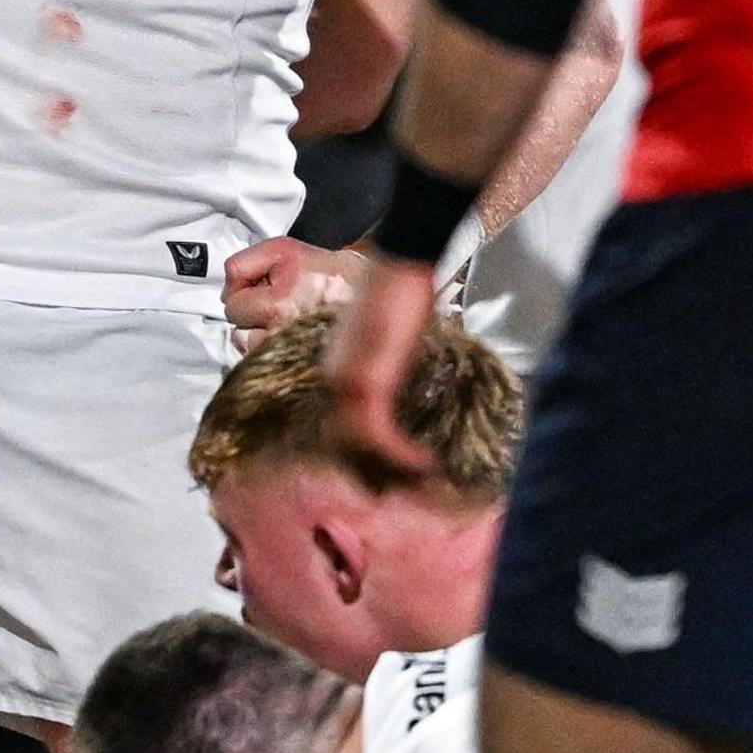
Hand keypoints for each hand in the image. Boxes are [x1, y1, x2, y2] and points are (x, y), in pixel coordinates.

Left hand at [223, 238, 365, 352]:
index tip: (262, 290)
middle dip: (252, 318)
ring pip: (253, 352)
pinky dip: (274, 353)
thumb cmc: (327, 271)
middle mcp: (285, 334)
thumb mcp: (283, 250)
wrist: (367, 293)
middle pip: (239, 334)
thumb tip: (228, 289)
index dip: (244, 295)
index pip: (233, 306)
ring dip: (261, 338)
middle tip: (276, 306)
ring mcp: (293, 355)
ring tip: (285, 322)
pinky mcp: (301, 370)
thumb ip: (244, 263)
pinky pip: (269, 365)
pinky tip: (289, 337)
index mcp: (280, 303)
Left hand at [324, 256, 444, 477]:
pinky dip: (400, 452)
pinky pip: (378, 431)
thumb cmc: (397, 294)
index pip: (336, 422)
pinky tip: (422, 461)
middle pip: (341, 438)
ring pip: (356, 442)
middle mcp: (330, 378)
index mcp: (334, 369)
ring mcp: (344, 380)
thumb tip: (401, 393)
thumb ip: (385, 369)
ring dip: (387, 466)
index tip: (377, 470)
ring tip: (414, 478)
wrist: (399, 264)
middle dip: (369, 468)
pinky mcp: (365, 381)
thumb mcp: (386, 340)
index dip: (357, 451)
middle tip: (392, 488)